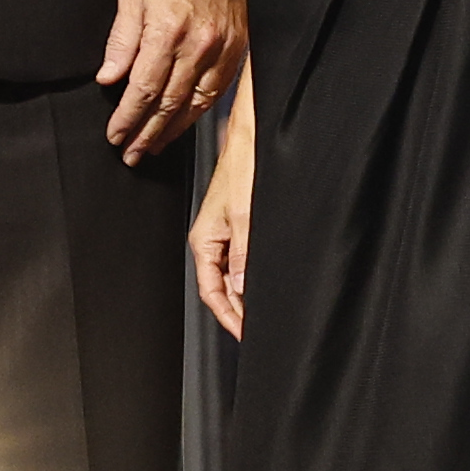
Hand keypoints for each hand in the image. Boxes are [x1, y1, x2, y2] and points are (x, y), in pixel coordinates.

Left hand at [98, 0, 247, 161]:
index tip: (115, 134)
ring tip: (154, 146)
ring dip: (173, 129)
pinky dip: (199, 111)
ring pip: (196, 103)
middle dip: (147, 133)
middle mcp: (197, 45)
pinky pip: (217, 90)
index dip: (127, 118)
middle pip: (169, 103)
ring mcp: (221, 48)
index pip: (142, 90)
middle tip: (131, 154)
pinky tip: (184, 121)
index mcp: (166, 31)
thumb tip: (109, 78)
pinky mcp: (236, 47)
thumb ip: (121, 41)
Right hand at [186, 96, 255, 338]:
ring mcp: (224, 232)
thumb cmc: (243, 165)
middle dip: (237, 311)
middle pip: (220, 287)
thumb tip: (243, 288)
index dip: (227, 316)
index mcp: (204, 240)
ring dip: (244, 295)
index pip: (210, 291)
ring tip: (263, 313)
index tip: (244, 334)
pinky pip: (240, 260)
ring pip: (231, 275)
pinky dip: (250, 276)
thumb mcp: (246, 215)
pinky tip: (265, 283)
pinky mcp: (237, 224)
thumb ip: (244, 255)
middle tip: (257, 330)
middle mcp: (211, 239)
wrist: (251, 136)